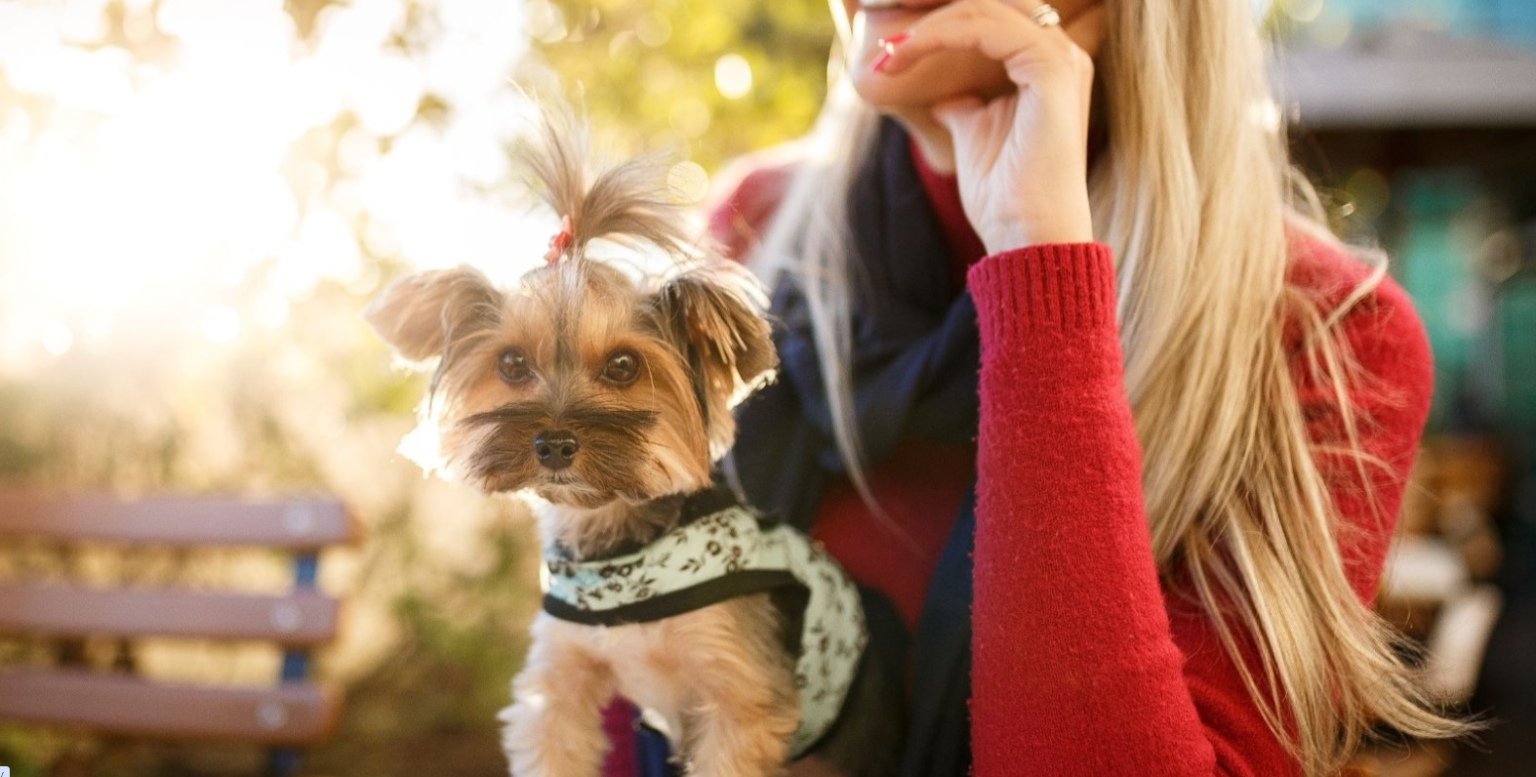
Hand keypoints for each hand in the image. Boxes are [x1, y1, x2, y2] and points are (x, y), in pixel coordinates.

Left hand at [873, 0, 1105, 252]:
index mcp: (1047, 68)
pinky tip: (909, 55)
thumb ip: (965, 106)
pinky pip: (989, 28)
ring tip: (890, 55)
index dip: (940, 26)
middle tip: (887, 49)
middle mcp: (1061, 56)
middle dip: (934, 16)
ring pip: (985, 10)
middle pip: (991, 5)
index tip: (890, 55)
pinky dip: (943, 34)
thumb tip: (946, 97)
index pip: (992, 19)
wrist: (1027, 237)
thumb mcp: (976, 135)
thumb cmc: (1005, 197)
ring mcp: (1060, 60)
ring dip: (930, 27)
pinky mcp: (1052, 71)